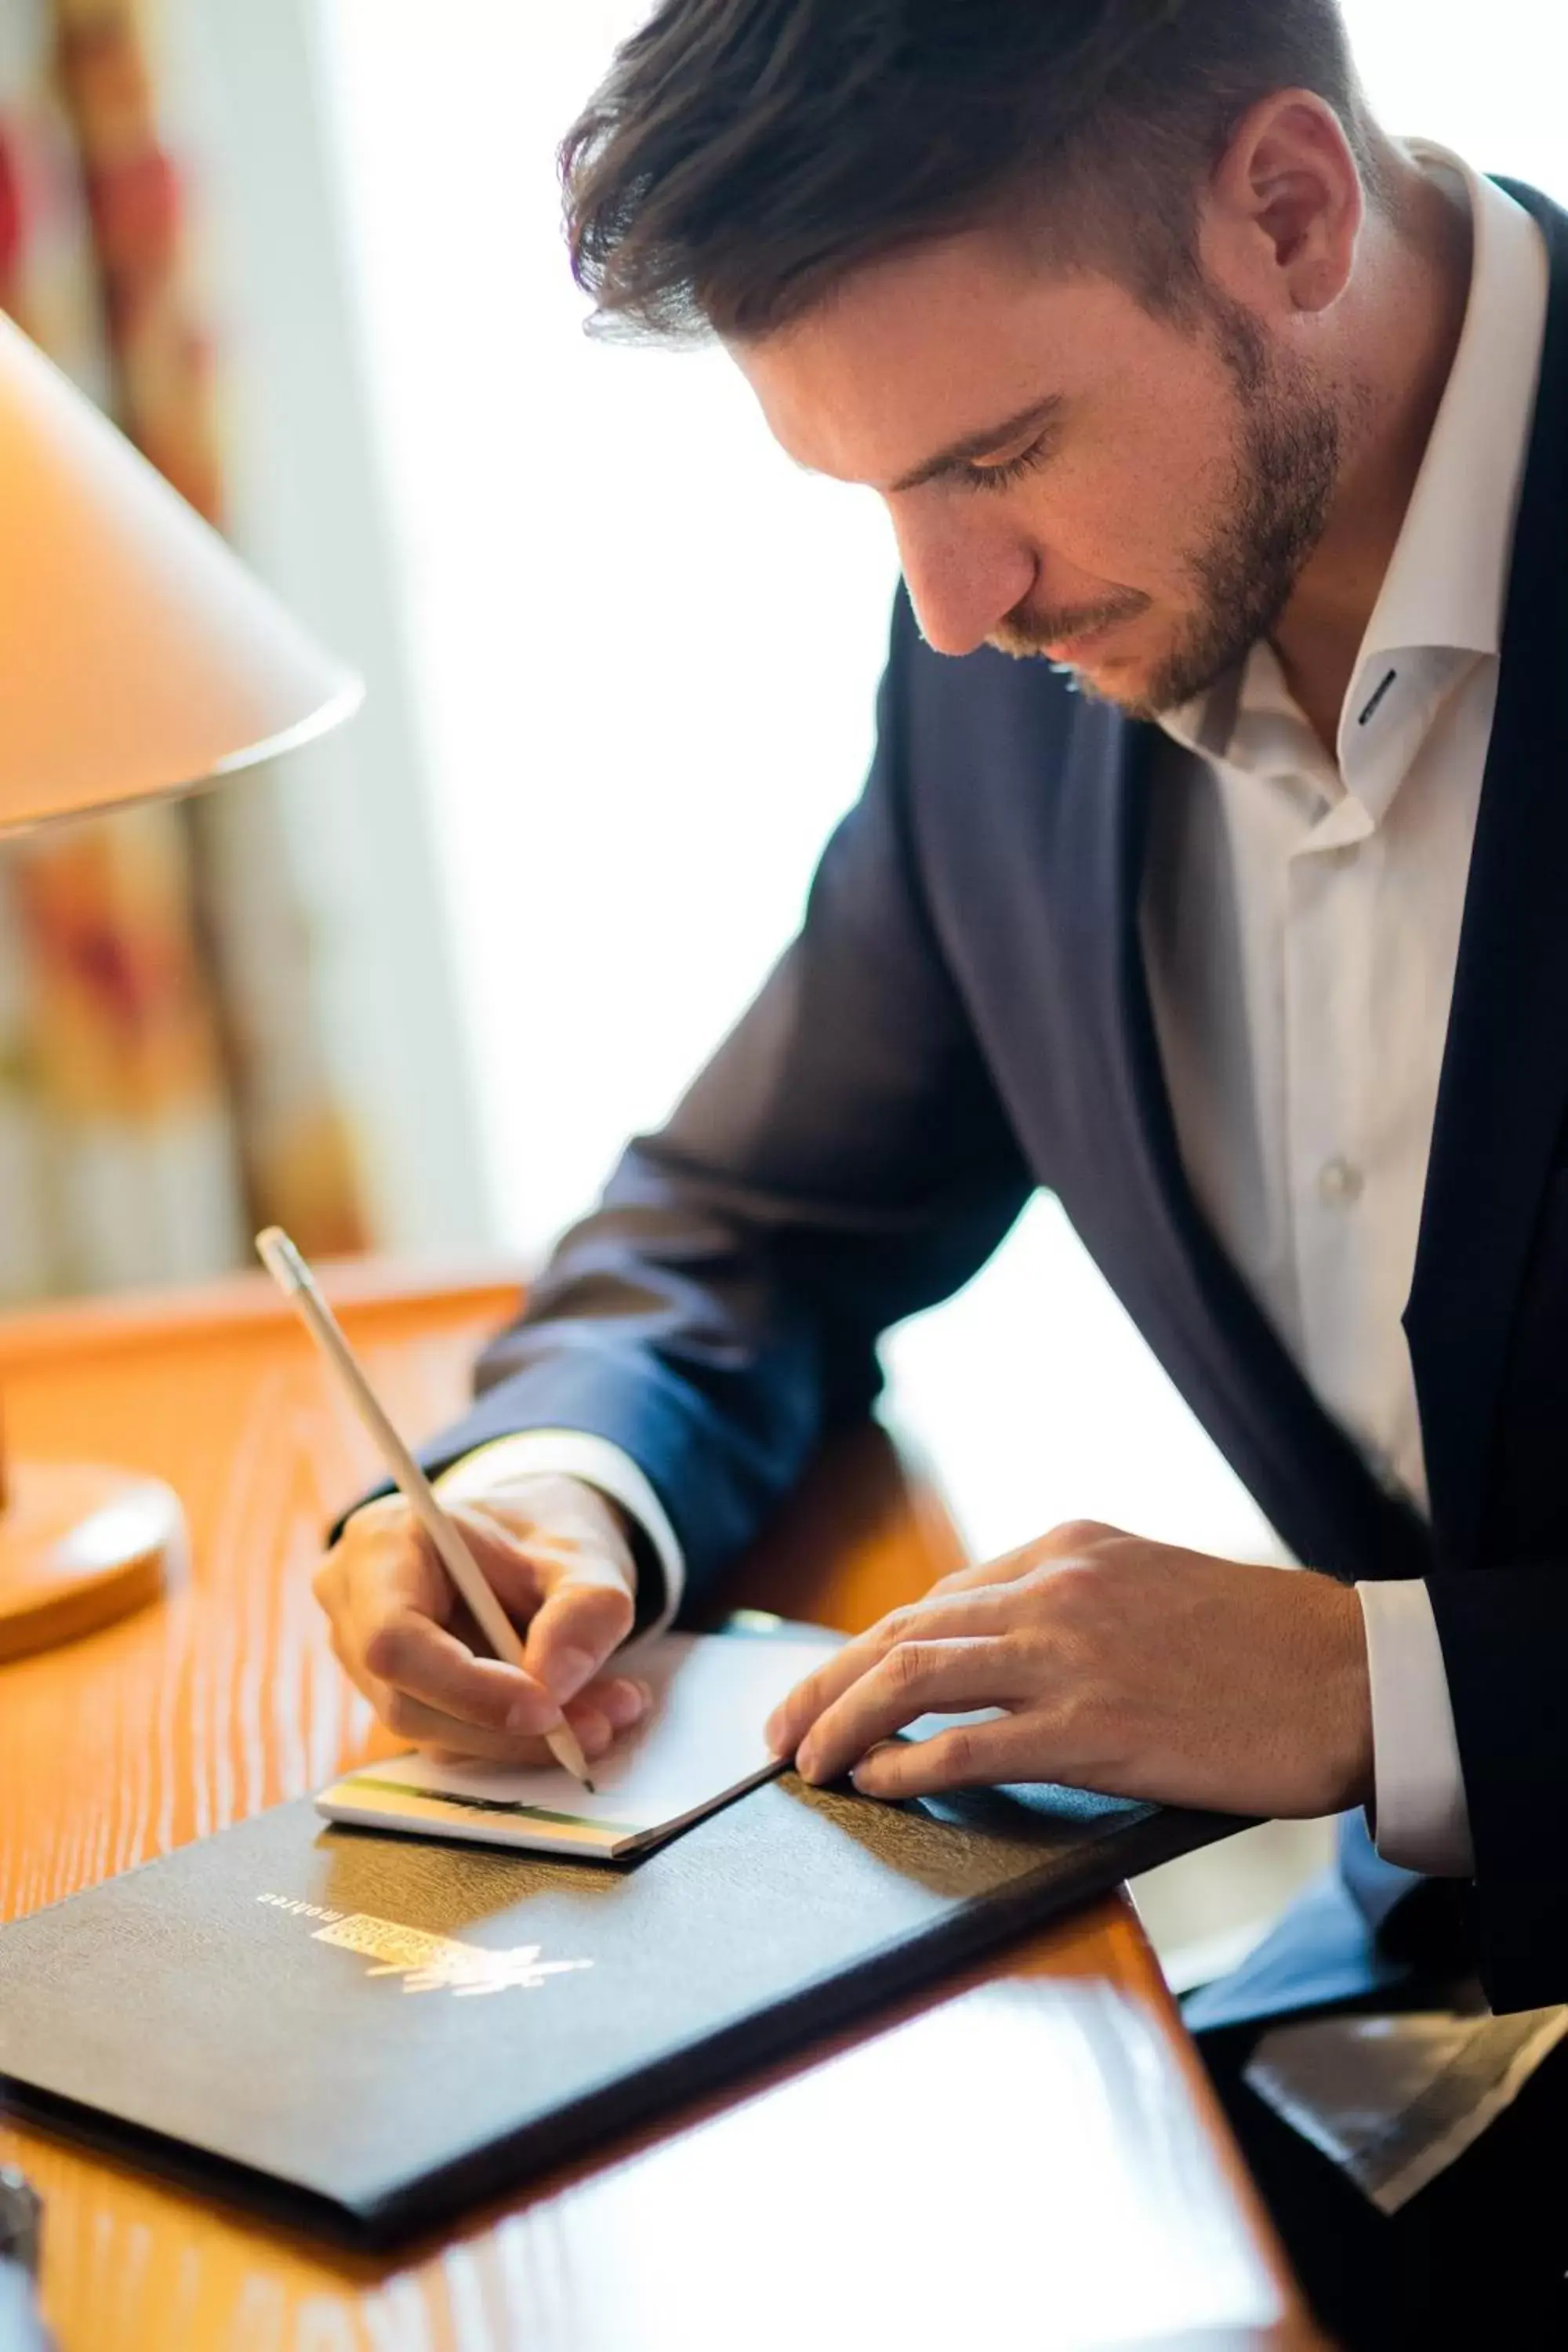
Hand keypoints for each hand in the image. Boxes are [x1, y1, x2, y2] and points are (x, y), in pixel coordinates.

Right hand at [315, 1472, 651, 1766]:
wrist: (527, 1540)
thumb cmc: (541, 1533)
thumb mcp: (582, 1553)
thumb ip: (582, 1609)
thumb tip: (553, 1684)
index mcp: (380, 1544)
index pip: (395, 1638)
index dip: (466, 1686)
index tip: (546, 1708)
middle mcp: (354, 1604)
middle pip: (409, 1699)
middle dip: (508, 1728)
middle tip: (600, 1726)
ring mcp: (365, 1658)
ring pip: (432, 1731)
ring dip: (522, 1741)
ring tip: (609, 1713)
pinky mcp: (398, 1695)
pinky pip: (450, 1738)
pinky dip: (516, 1739)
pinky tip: (576, 1717)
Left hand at [765, 1520, 1372, 1819]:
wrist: (1350, 1676)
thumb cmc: (1261, 1644)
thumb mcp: (1148, 1584)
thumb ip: (1069, 1603)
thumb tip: (990, 1652)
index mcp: (1066, 1547)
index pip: (937, 1600)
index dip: (868, 1651)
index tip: (829, 1688)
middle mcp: (1054, 1587)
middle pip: (904, 1631)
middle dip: (826, 1683)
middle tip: (779, 1733)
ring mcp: (1069, 1654)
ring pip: (915, 1676)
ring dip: (842, 1720)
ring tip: (803, 1762)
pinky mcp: (1093, 1726)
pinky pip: (969, 1742)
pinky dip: (907, 1763)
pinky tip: (874, 1783)